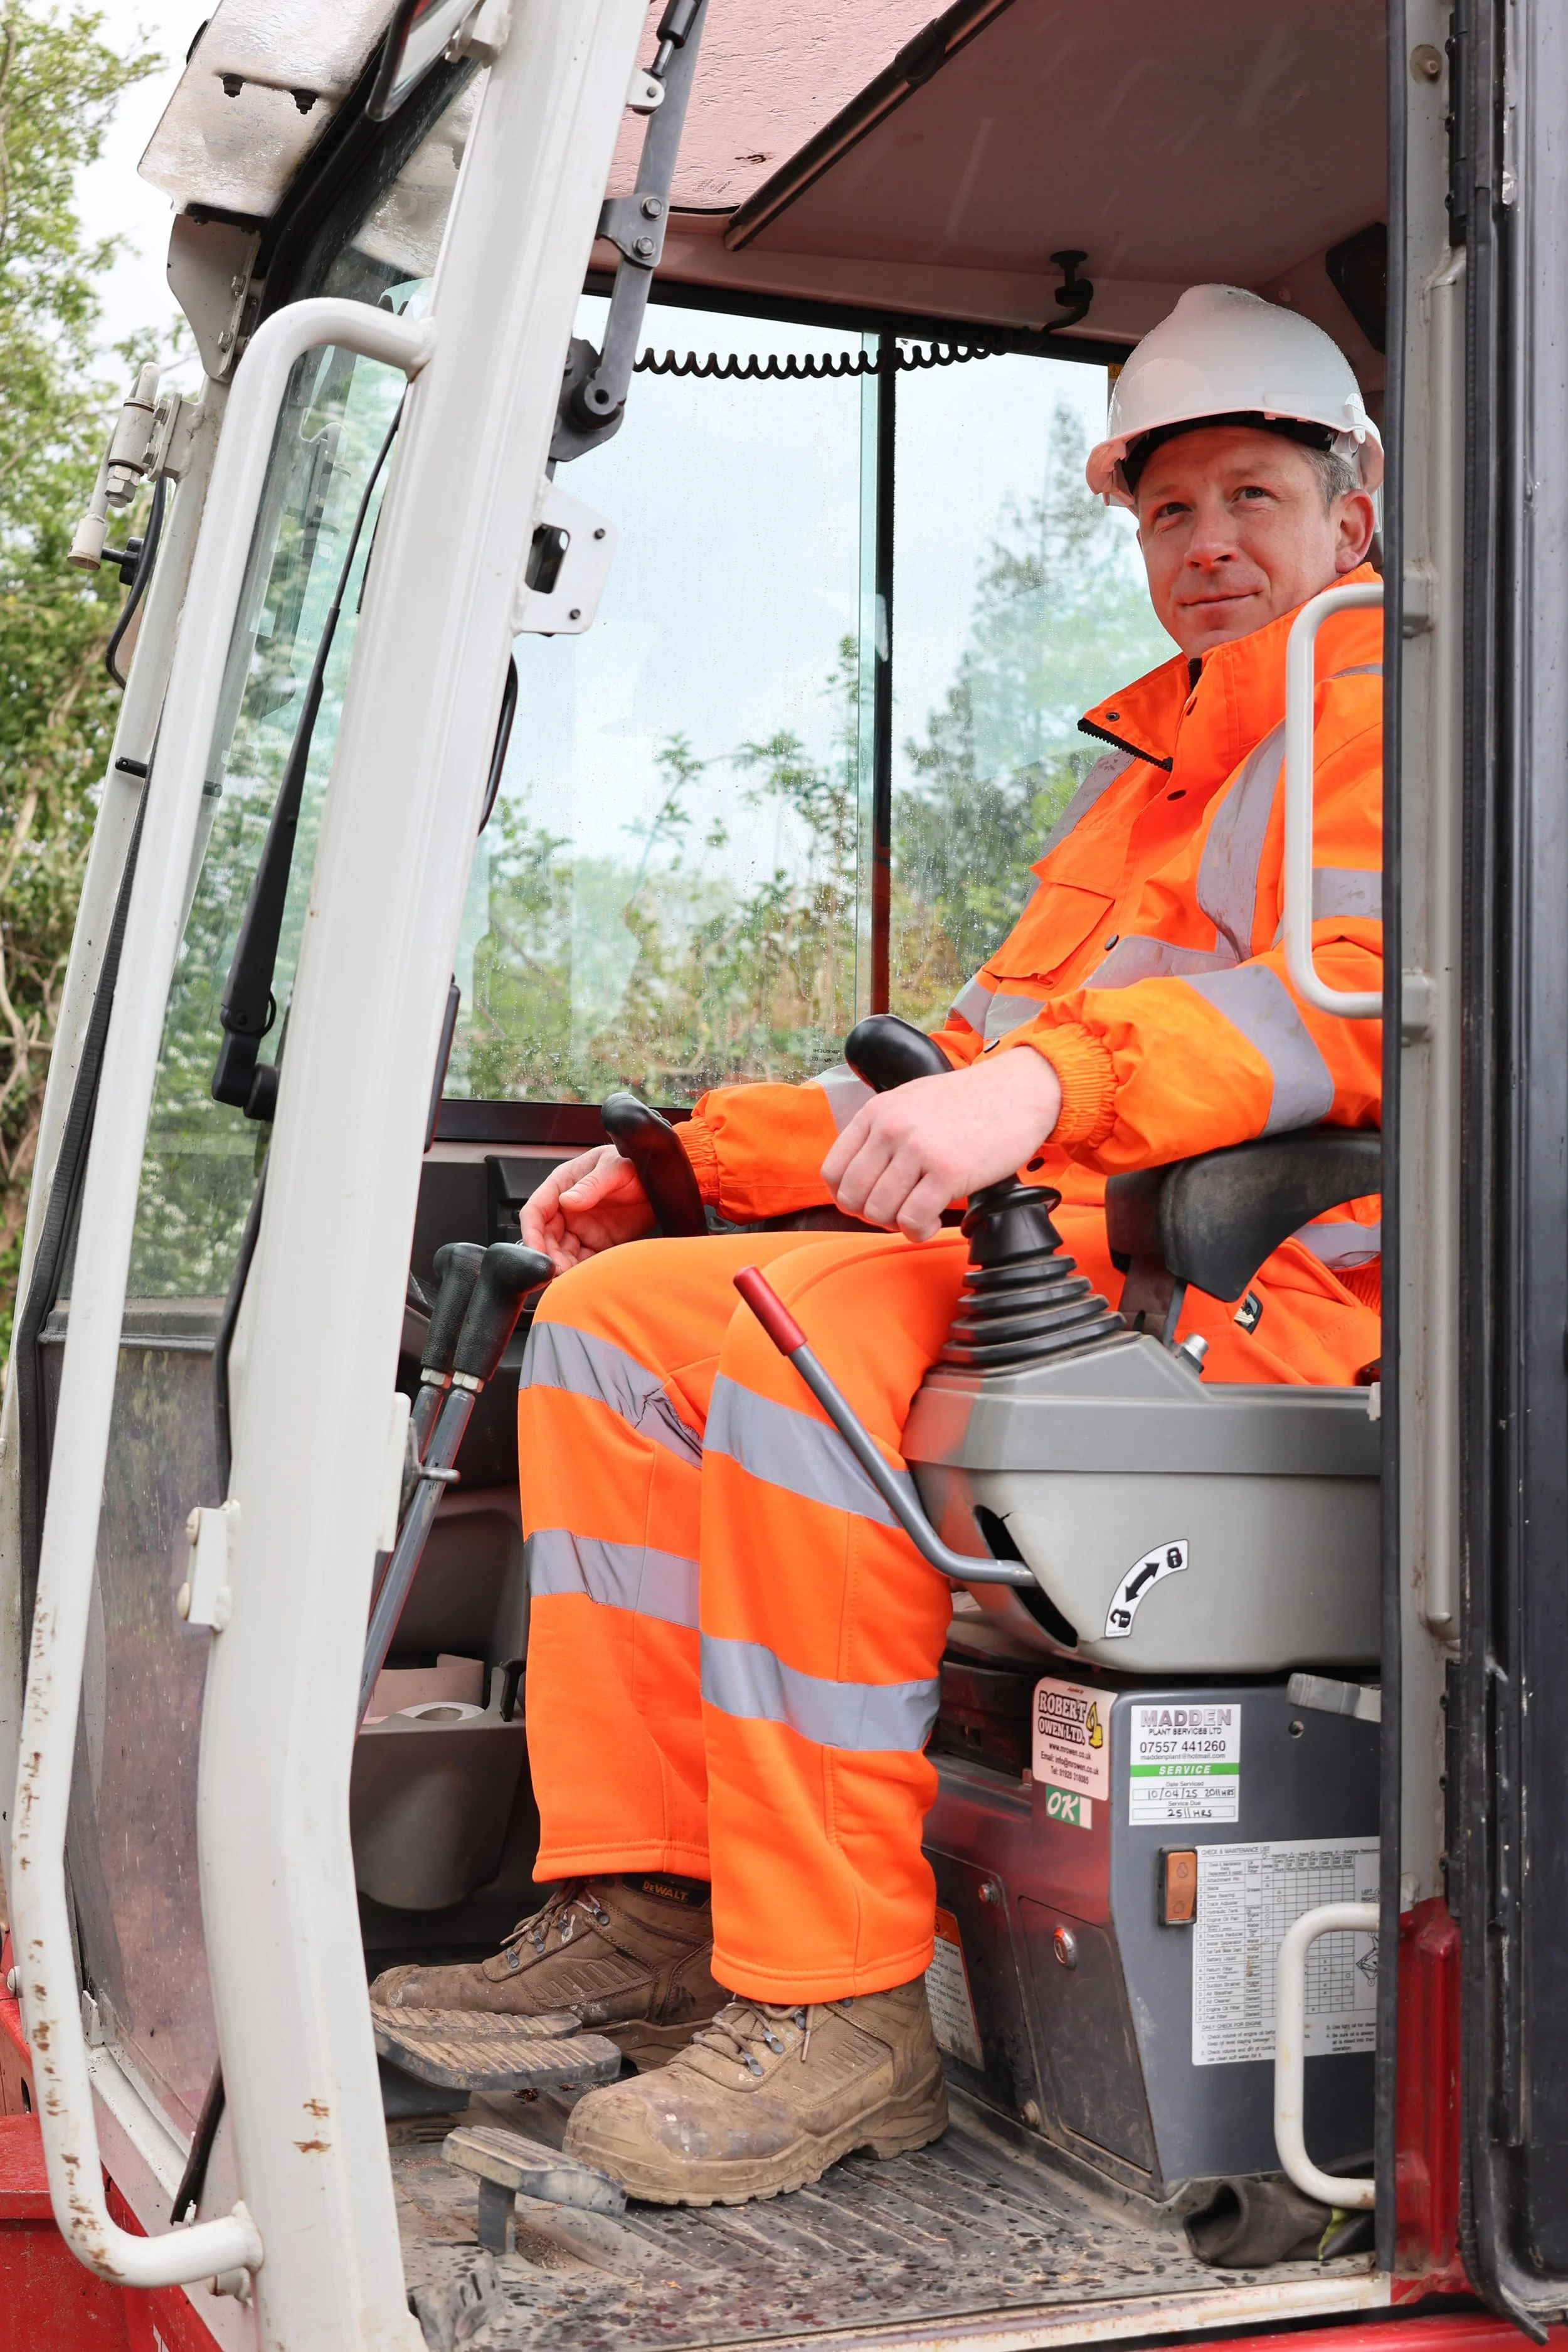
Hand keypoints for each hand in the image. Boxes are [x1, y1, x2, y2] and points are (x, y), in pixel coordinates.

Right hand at [522, 1143, 656, 1270]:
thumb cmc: (635, 1164)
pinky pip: (582, 1261)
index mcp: (563, 1184)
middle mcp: (568, 1208)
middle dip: (548, 1256)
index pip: (536, 1210)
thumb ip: (591, 1184)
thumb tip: (567, 1200)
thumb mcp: (614, 1168)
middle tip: (557, 1271)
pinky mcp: (598, 1242)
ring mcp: (582, 1227)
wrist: (664, 1181)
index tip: (535, 1251)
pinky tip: (584, 1276)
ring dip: (563, 1266)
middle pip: (545, 1237)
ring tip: (571, 1277)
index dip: (532, 1232)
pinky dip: (580, 1271)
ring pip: (561, 1252)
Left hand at [821, 1050, 1063, 1241]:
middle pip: (852, 1198)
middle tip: (898, 1211)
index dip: (847, 1197)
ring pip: (880, 1212)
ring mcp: (919, 1150)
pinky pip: (913, 1220)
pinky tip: (936, 1220)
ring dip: (898, 1225)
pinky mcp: (948, 1172)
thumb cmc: (969, 1101)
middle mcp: (891, 1129)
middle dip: (873, 1215)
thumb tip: (859, 1177)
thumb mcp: (911, 1102)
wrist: (1019, 1090)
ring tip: (921, 1215)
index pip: (833, 1171)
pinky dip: (920, 1230)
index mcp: (877, 1112)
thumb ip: (881, 1132)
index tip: (869, 1202)